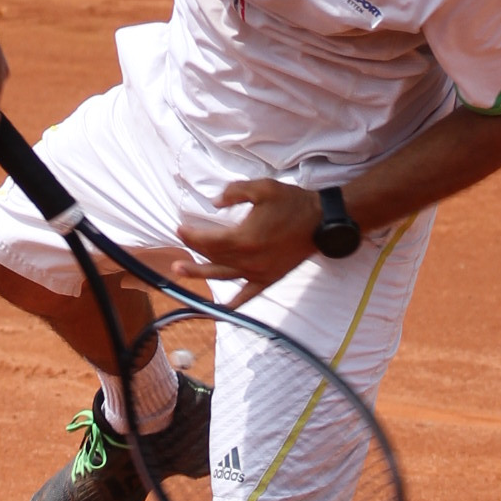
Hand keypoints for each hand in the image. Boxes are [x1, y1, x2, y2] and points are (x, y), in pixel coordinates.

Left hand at [177, 176, 319, 293]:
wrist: (321, 221)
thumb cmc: (292, 203)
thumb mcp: (262, 188)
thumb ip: (234, 192)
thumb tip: (214, 203)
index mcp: (244, 238)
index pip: (208, 240)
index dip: (191, 235)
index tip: (180, 228)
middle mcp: (248, 259)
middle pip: (212, 257)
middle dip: (194, 249)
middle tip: (179, 243)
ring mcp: (258, 273)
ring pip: (222, 275)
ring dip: (200, 274)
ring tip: (179, 272)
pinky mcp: (269, 279)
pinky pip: (248, 295)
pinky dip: (234, 304)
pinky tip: (220, 312)